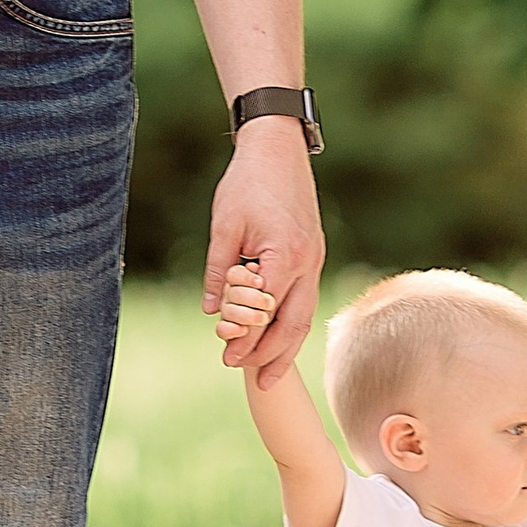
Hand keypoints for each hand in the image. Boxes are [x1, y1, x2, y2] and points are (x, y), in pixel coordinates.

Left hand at [201, 121, 323, 388]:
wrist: (278, 148)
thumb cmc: (247, 183)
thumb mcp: (224, 227)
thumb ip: (218, 272)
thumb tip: (212, 313)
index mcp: (285, 255)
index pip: (265, 311)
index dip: (246, 337)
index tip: (226, 356)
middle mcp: (307, 261)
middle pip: (293, 323)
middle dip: (271, 354)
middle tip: (249, 377)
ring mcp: (314, 258)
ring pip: (304, 314)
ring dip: (286, 345)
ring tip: (268, 372)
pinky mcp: (312, 253)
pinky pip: (304, 298)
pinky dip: (291, 322)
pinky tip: (277, 336)